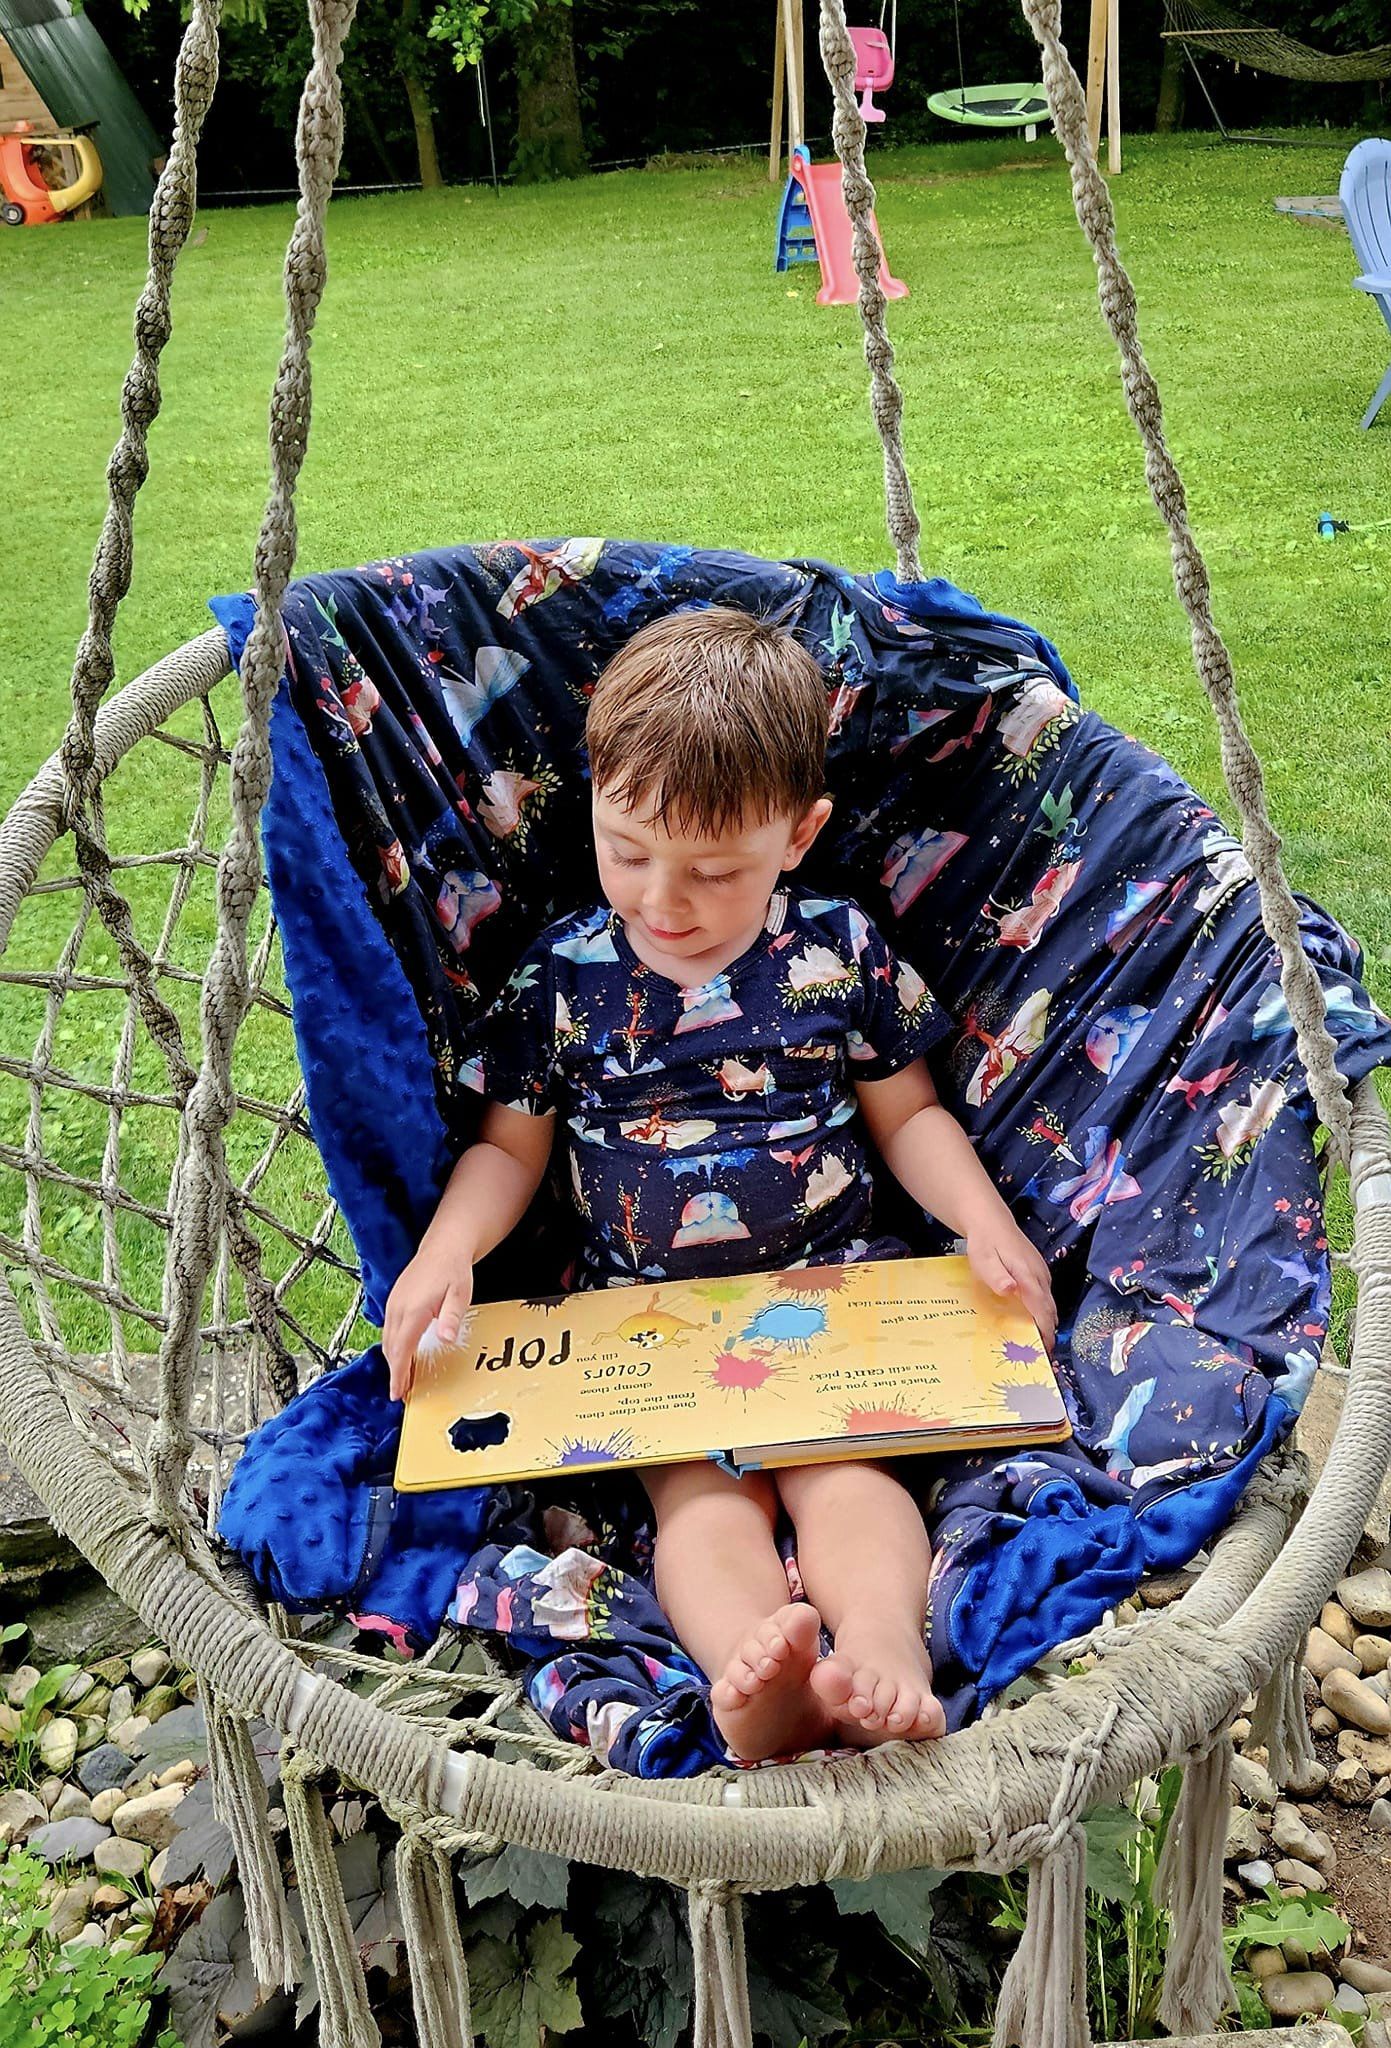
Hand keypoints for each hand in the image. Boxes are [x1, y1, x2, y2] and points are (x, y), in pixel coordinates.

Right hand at [382, 1245, 473, 1401]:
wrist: (444, 1247)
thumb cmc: (454, 1271)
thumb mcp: (460, 1295)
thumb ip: (452, 1318)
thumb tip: (446, 1338)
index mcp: (412, 1310)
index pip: (401, 1350)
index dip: (398, 1374)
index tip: (397, 1393)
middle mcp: (397, 1308)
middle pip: (391, 1348)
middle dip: (394, 1372)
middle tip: (402, 1392)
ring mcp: (393, 1303)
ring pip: (387, 1339)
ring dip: (393, 1359)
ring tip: (403, 1378)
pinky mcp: (394, 1300)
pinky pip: (389, 1329)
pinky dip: (393, 1345)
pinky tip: (403, 1353)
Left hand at [967, 1217, 1056, 1356]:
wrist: (991, 1221)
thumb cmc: (985, 1243)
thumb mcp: (984, 1260)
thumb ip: (997, 1277)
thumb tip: (1011, 1290)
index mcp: (1028, 1276)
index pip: (1042, 1309)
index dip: (1044, 1331)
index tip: (1043, 1351)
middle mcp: (1040, 1276)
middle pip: (1050, 1310)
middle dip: (1047, 1332)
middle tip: (1039, 1355)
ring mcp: (1042, 1274)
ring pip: (1049, 1304)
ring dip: (1046, 1323)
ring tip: (1037, 1345)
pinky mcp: (1038, 1273)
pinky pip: (1045, 1297)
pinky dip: (1042, 1312)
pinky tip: (1032, 1322)